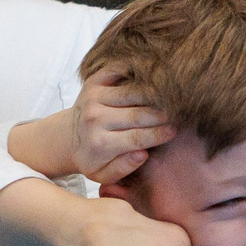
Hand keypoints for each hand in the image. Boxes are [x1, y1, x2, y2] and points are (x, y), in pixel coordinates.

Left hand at [14, 66, 172, 184]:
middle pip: (138, 113)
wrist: (66, 137)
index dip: (160, 134)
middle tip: (179, 113)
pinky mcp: (93, 81)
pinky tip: (153, 76)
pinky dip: (137, 71)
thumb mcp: (103, 175)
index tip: (175, 131)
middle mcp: (95, 118)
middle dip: (162, 114)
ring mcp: (93, 97)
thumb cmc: (91, 158)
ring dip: (155, 93)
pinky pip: (120, 71)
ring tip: (172, 96)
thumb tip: (143, 153)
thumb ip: (123, 168)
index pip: (137, 138)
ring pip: (133, 92)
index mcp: (100, 143)